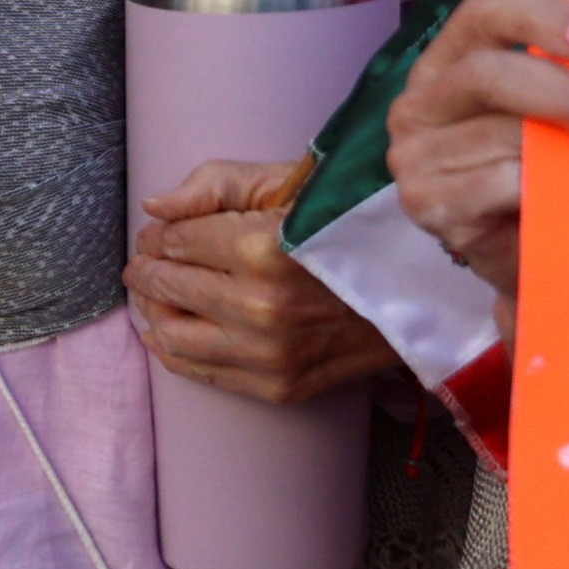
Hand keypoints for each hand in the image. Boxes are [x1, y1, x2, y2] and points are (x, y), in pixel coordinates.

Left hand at [128, 157, 388, 404]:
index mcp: (262, 249)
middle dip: (148, 268)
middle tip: (147, 259)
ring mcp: (269, 354)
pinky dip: (172, 349)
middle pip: (166, 287)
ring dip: (152, 310)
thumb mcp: (289, 183)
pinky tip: (167, 329)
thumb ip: (215, 185)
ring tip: (156, 293)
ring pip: (171, 336)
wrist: (421, 288)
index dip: (162, 234)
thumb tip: (153, 208)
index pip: (173, 242)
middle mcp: (260, 308)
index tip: (166, 231)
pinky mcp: (279, 386)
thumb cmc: (351, 225)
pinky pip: (199, 372)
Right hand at [383, 0, 568, 299]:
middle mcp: (420, 102)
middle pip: (488, 74)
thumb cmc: (551, 172)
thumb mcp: (562, 113)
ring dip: (564, 152)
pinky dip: (538, 190)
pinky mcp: (425, 203)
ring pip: (499, 134)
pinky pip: (494, 183)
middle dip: (568, 95)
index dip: (545, 16)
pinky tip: (563, 202)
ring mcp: (414, 155)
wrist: (535, 256)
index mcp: (452, 61)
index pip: (485, 11)